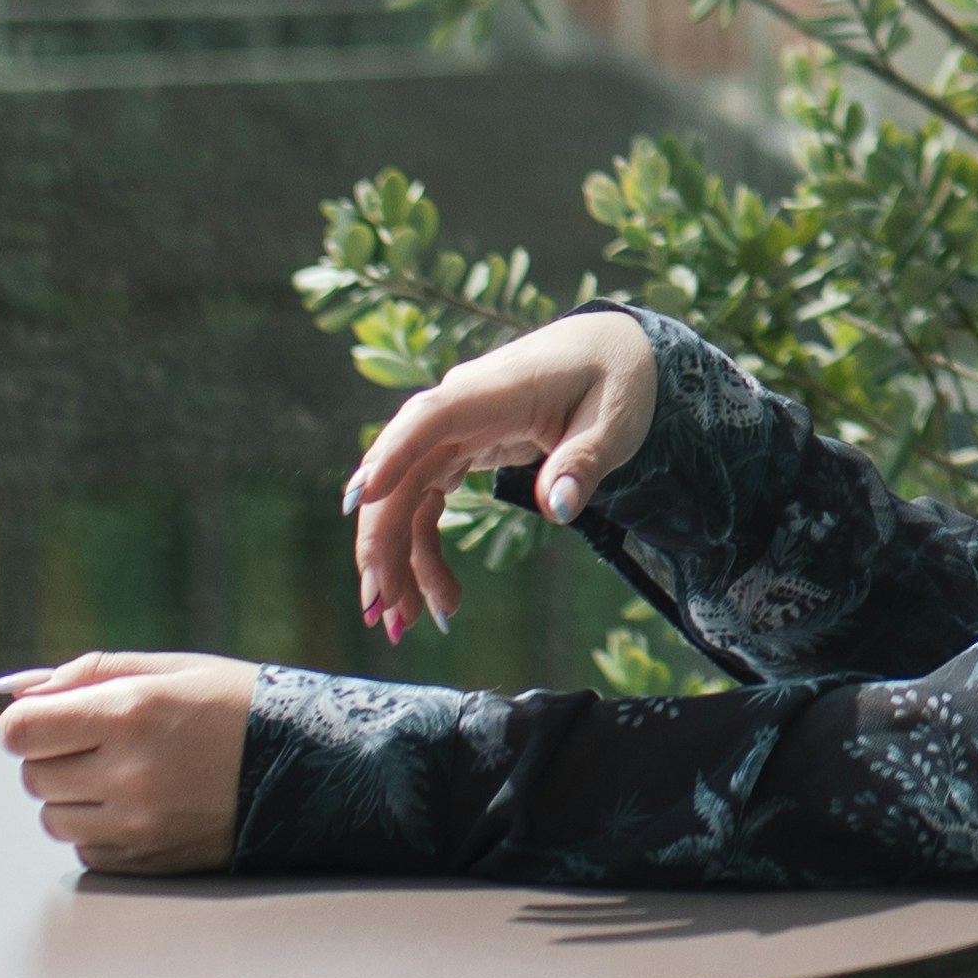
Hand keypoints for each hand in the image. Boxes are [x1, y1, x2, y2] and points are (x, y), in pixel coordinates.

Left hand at [0, 652, 255, 873]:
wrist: (315, 769)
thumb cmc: (238, 706)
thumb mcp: (171, 669)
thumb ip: (85, 673)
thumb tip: (10, 691)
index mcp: (129, 713)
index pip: (19, 731)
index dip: (27, 722)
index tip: (54, 719)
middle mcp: (128, 774)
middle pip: (32, 776)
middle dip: (56, 756)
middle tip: (106, 743)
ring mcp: (137, 826)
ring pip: (53, 819)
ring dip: (75, 796)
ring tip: (129, 775)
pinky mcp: (148, 862)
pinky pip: (86, 851)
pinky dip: (102, 830)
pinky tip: (146, 806)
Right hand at [347, 308, 659, 639]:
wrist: (612, 351)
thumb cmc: (617, 379)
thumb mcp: (616, 421)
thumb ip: (584, 461)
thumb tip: (558, 508)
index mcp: (495, 390)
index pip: (431, 418)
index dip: (392, 455)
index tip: (361, 501)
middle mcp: (459, 408)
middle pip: (400, 473)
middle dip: (381, 541)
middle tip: (381, 608)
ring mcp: (453, 433)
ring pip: (403, 499)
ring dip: (396, 561)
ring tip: (404, 626)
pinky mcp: (458, 454)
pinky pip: (425, 507)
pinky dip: (422, 553)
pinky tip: (437, 601)